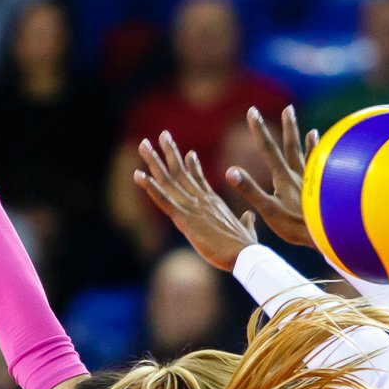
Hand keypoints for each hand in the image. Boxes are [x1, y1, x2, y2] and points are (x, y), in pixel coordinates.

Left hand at [133, 131, 259, 271]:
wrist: (244, 254)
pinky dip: (151, 188)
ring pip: (168, 180)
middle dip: (170, 152)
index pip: (199, 180)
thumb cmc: (246, 246)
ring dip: (154, 162)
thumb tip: (249, 216)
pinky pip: (164, 201)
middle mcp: (201, 199)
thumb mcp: (246, 229)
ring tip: (143, 144)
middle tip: (162, 134)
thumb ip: (246, 221)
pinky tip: (140, 176)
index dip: (192, 165)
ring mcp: (192, 206)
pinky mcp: (185, 219)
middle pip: (181, 172)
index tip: (187, 152)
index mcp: (214, 202)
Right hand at [225, 105, 318, 247]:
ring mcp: (314, 181)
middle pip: (292, 146)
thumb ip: (250, 190)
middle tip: (288, 109)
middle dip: (288, 127)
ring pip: (309, 156)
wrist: (328, 233)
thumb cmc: (297, 226)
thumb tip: (230, 171)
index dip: (259, 130)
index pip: (268, 149)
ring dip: (308, 142)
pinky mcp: (325, 189)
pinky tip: (328, 154)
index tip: (252, 111)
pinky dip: (324, 161)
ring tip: (311, 130)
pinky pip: (324, 170)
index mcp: (283, 179)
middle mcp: (299, 174)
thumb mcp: (268, 210)